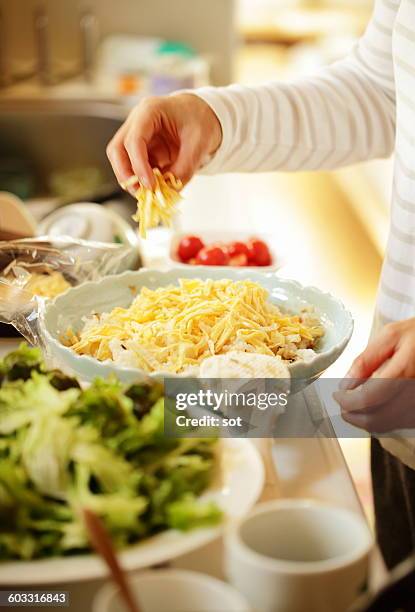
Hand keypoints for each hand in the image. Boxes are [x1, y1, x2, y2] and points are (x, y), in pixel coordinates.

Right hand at [106, 93, 221, 189]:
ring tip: (149, 193)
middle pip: (117, 150)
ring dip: (132, 180)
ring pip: (121, 160)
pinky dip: (142, 181)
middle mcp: (137, 123)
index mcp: (150, 111)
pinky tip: (155, 188)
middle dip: (125, 174)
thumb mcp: (200, 143)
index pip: (134, 140)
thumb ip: (185, 167)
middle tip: (140, 193)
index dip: (139, 165)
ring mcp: (137, 137)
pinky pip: (134, 168)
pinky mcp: (142, 151)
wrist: (202, 115)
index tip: (150, 185)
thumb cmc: (199, 119)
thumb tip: (170, 190)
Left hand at [334, 319, 414, 432]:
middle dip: (352, 414)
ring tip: (355, 404)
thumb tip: (346, 382)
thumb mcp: (390, 336)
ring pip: (385, 426)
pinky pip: (398, 424)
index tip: (338, 395)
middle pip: (375, 419)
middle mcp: (414, 393)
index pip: (368, 399)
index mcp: (405, 372)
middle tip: (343, 402)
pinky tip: (373, 406)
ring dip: (364, 419)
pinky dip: (380, 419)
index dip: (347, 401)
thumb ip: (366, 360)